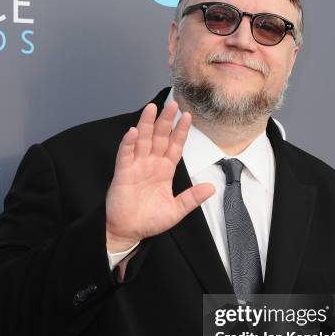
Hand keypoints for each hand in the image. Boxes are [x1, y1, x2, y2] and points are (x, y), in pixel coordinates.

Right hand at [106, 100, 214, 251]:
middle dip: (166, 120)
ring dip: (147, 124)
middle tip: (172, 104)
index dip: (180, 131)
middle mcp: (151, 164)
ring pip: (143, 140)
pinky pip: (125, 155)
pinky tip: (134, 132)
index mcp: (164, 170)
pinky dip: (129, 143)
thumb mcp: (176, 210)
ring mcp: (136, 166)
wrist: (129, 231)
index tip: (188, 116)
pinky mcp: (123, 173)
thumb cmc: (150, 220)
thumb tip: (211, 188)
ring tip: (152, 108)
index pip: (174, 146)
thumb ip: (192, 198)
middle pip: (159, 137)